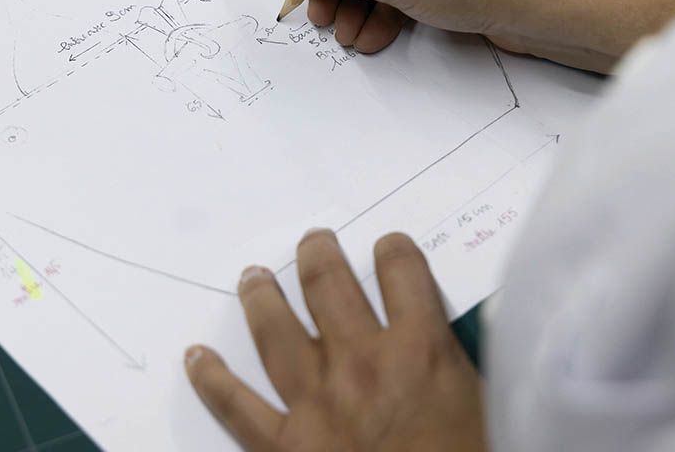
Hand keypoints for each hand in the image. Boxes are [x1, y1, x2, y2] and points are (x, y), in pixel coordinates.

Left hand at [185, 230, 485, 451]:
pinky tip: (196, 357)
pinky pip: (234, 405)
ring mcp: (316, 403)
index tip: (388, 247)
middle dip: (318, 256)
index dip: (394, 251)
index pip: (402, 270)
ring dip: (261, 296)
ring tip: (254, 277)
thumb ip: (448, 362)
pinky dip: (210, 378)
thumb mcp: (478, 403)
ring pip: (275, 330)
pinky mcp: (282, 446)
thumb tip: (435, 338)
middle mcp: (362, 363)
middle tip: (311, 243)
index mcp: (421, 350)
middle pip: (330, 286)